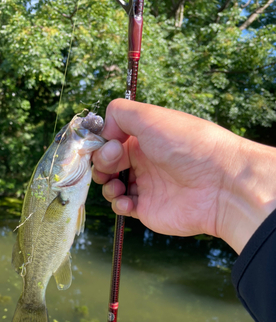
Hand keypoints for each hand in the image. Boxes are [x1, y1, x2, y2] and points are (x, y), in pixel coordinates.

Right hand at [92, 99, 275, 253]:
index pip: (112, 138)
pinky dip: (118, 204)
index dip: (102, 142)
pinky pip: (123, 207)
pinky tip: (128, 202)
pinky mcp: (148, 209)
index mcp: (146, 137)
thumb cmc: (187, 146)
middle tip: (110, 165)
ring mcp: (147, 185)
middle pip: (108, 162)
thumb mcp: (151, 116)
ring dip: (106, 185)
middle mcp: (145, 160)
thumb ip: (120, 113)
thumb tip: (103, 132)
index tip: (105, 145)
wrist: (219, 185)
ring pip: (112, 185)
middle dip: (101, 164)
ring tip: (116, 186)